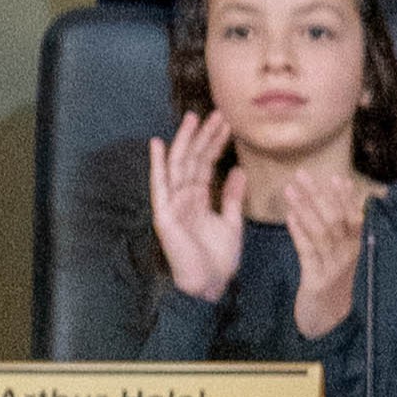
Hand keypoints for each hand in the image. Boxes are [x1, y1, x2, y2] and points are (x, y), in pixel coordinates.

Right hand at [144, 112, 246, 301]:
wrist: (211, 283)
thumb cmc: (219, 258)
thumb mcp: (232, 221)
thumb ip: (233, 196)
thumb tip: (239, 169)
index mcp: (199, 198)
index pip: (206, 164)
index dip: (216, 143)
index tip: (228, 123)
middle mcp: (184, 197)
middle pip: (193, 159)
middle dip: (204, 136)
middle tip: (218, 112)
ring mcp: (173, 204)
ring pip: (179, 166)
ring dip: (186, 141)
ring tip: (195, 118)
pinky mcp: (165, 214)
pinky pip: (160, 186)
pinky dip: (157, 164)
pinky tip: (158, 144)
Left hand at [284, 169, 369, 339]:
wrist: (327, 321)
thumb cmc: (331, 284)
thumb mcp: (339, 257)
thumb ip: (337, 234)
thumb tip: (336, 204)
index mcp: (355, 247)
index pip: (353, 216)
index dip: (344, 197)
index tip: (335, 177)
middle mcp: (348, 254)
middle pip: (335, 219)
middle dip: (319, 195)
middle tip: (303, 174)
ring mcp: (333, 267)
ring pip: (321, 232)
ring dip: (305, 208)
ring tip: (290, 190)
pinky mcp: (317, 279)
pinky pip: (308, 252)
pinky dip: (299, 233)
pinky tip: (290, 218)